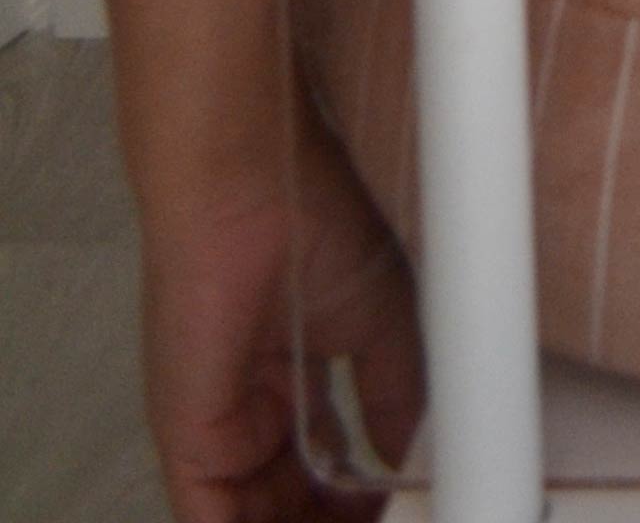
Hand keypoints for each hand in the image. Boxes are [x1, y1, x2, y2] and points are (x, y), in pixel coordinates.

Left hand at [143, 128, 423, 522]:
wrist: (252, 192)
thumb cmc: (314, 222)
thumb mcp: (383, 317)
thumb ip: (393, 395)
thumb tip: (406, 460)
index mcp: (287, 375)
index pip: (319, 461)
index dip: (356, 498)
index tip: (396, 508)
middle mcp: (249, 409)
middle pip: (288, 499)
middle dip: (332, 521)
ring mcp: (218, 430)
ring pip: (257, 516)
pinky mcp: (191, 445)